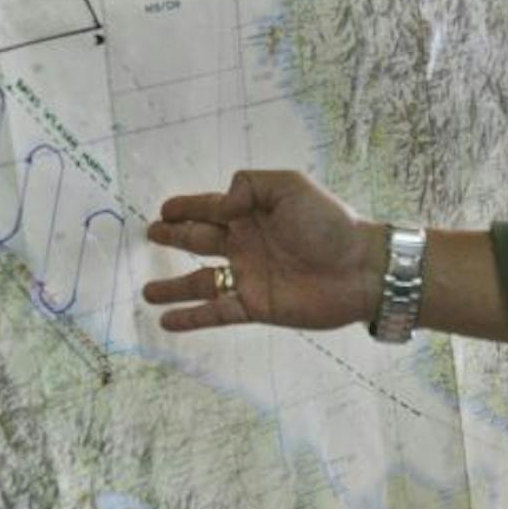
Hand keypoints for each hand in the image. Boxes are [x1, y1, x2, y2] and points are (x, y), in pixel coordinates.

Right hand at [142, 170, 382, 332]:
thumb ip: (251, 187)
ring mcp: (249, 277)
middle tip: (151, 234)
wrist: (360, 269)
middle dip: (175, 237)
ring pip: (202, 283)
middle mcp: (246, 244)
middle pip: (200, 240)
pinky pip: (217, 313)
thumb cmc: (329, 224)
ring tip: (148, 291)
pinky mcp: (256, 306)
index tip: (164, 209)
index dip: (186, 207)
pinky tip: (167, 322)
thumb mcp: (290, 187)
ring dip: (175, 287)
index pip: (211, 208)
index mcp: (253, 213)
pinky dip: (192, 318)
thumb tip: (219, 205)